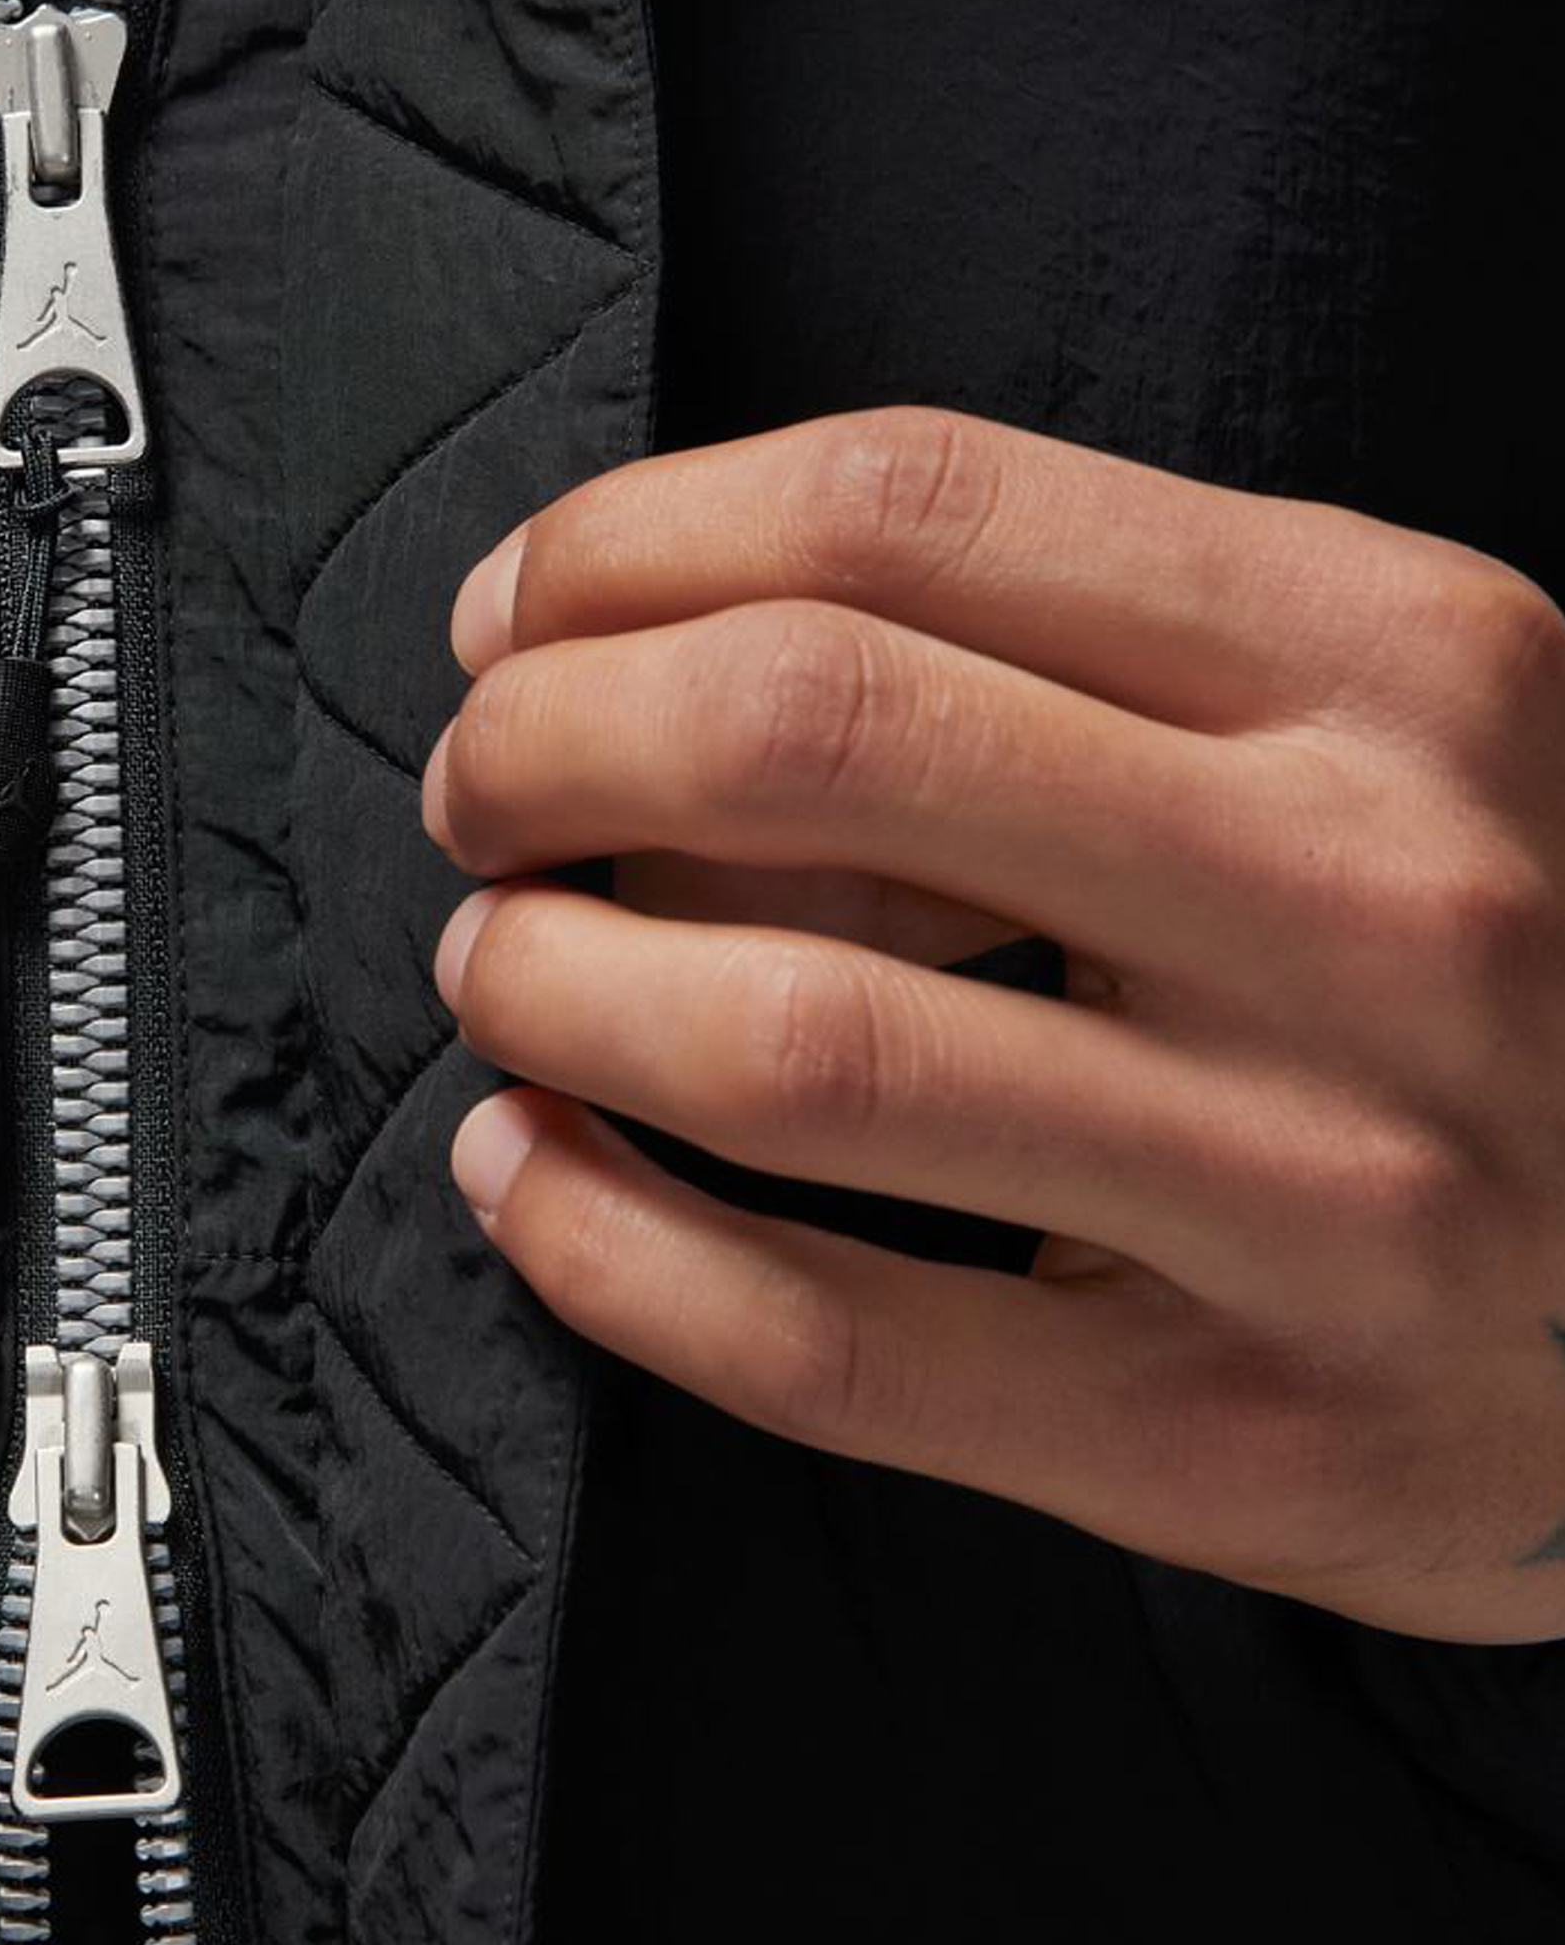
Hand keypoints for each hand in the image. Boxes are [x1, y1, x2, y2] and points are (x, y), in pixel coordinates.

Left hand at [419, 406, 1564, 1643]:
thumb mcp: (1385, 733)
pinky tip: (528, 1173)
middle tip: (482, 793)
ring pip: (796, 1047)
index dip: (630, 545)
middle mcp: (1381, 901)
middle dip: (548, 743)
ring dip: (552, 988)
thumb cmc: (1505, 971)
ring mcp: (1324, 1191)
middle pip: (813, 736)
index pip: (909, 509)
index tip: (520, 611)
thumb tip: (663, 656)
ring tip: (500, 971)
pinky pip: (826, 1341)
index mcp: (1406, 661)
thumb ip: (1088, 658)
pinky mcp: (1233, 1436)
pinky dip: (604, 1247)